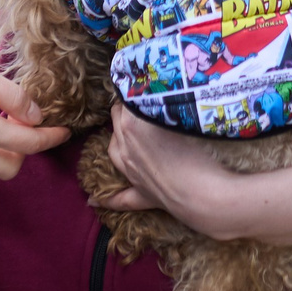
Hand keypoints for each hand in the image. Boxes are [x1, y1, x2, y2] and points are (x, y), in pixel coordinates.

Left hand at [96, 102, 238, 235]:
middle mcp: (124, 147)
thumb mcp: (179, 117)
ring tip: (126, 132)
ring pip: (112, 150)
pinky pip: (118, 198)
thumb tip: (155, 93)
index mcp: (132, 125)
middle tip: (142, 106)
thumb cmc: (195, 151)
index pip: (125, 101)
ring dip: (116, 139)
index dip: (134, 94)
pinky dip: (106, 199)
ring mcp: (129, 172)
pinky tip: (93, 200)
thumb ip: (163, 104)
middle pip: (116, 121)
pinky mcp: (139, 194)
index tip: (145, 90)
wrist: (198, 190)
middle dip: (125, 112)